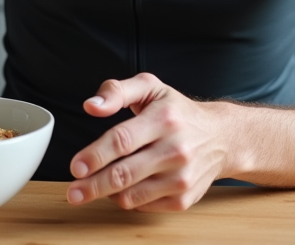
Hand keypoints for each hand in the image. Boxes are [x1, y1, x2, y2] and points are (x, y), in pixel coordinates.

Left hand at [66, 73, 232, 211]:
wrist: (221, 138)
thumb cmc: (178, 111)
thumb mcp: (150, 88)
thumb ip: (117, 90)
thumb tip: (91, 105)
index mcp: (164, 118)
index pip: (122, 140)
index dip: (95, 155)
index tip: (76, 166)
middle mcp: (176, 149)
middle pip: (124, 173)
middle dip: (92, 185)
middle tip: (73, 191)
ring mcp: (181, 178)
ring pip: (131, 195)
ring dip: (106, 194)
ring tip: (93, 188)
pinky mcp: (184, 199)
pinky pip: (144, 206)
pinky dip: (128, 200)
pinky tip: (123, 188)